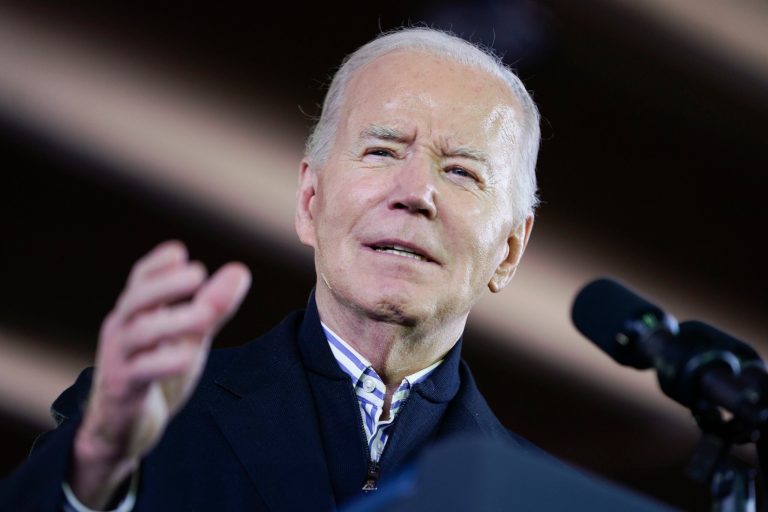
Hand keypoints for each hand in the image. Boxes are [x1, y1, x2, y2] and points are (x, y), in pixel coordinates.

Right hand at [70, 241, 250, 507]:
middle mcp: (123, 330)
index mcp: (137, 313)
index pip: (141, 280)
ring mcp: (119, 359)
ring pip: (139, 333)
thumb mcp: (188, 336)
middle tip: (198, 273)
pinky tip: (186, 358)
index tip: (179, 252)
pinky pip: (139, 373)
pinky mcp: (123, 389)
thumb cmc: (156, 371)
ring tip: (206, 316)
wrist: (122, 428)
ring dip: (173, 321)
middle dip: (166, 284)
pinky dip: (162, 363)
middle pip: (136, 299)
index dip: (157, 264)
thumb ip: (212, 306)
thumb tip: (240, 269)